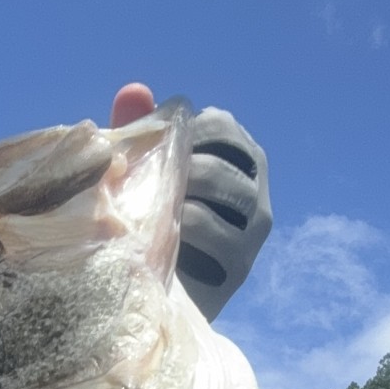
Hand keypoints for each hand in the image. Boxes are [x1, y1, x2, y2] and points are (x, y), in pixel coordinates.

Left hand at [108, 86, 271, 321]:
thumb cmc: (156, 225)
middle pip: (217, 166)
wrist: (162, 297)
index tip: (150, 148)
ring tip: (150, 212)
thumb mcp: (150, 177)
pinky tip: (159, 238)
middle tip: (143, 188)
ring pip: (218, 203)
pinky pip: (214, 239)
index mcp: (240, 162)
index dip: (183, 130)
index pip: (221, 126)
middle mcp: (255, 195)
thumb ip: (143, 133)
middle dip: (175, 172)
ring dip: (181, 202)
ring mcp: (252, 235)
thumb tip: (134, 91)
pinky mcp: (238, 268)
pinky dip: (184, 233)